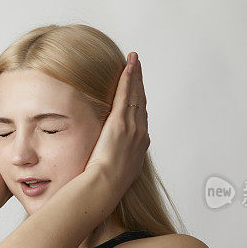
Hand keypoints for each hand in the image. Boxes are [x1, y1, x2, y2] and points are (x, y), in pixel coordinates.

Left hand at [84, 52, 149, 194]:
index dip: (140, 101)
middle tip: (139, 67)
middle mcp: (140, 134)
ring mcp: (132, 127)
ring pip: (136, 95)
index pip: (141, 117)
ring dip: (135, 76)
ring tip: (134, 61)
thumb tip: (106, 160)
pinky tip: (129, 66)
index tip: (138, 90)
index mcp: (139, 145)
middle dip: (140, 84)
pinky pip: (126, 95)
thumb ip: (114, 160)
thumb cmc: (106, 184)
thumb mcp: (115, 172)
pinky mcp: (120, 122)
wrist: (105, 186)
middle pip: (141, 102)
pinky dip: (129, 79)